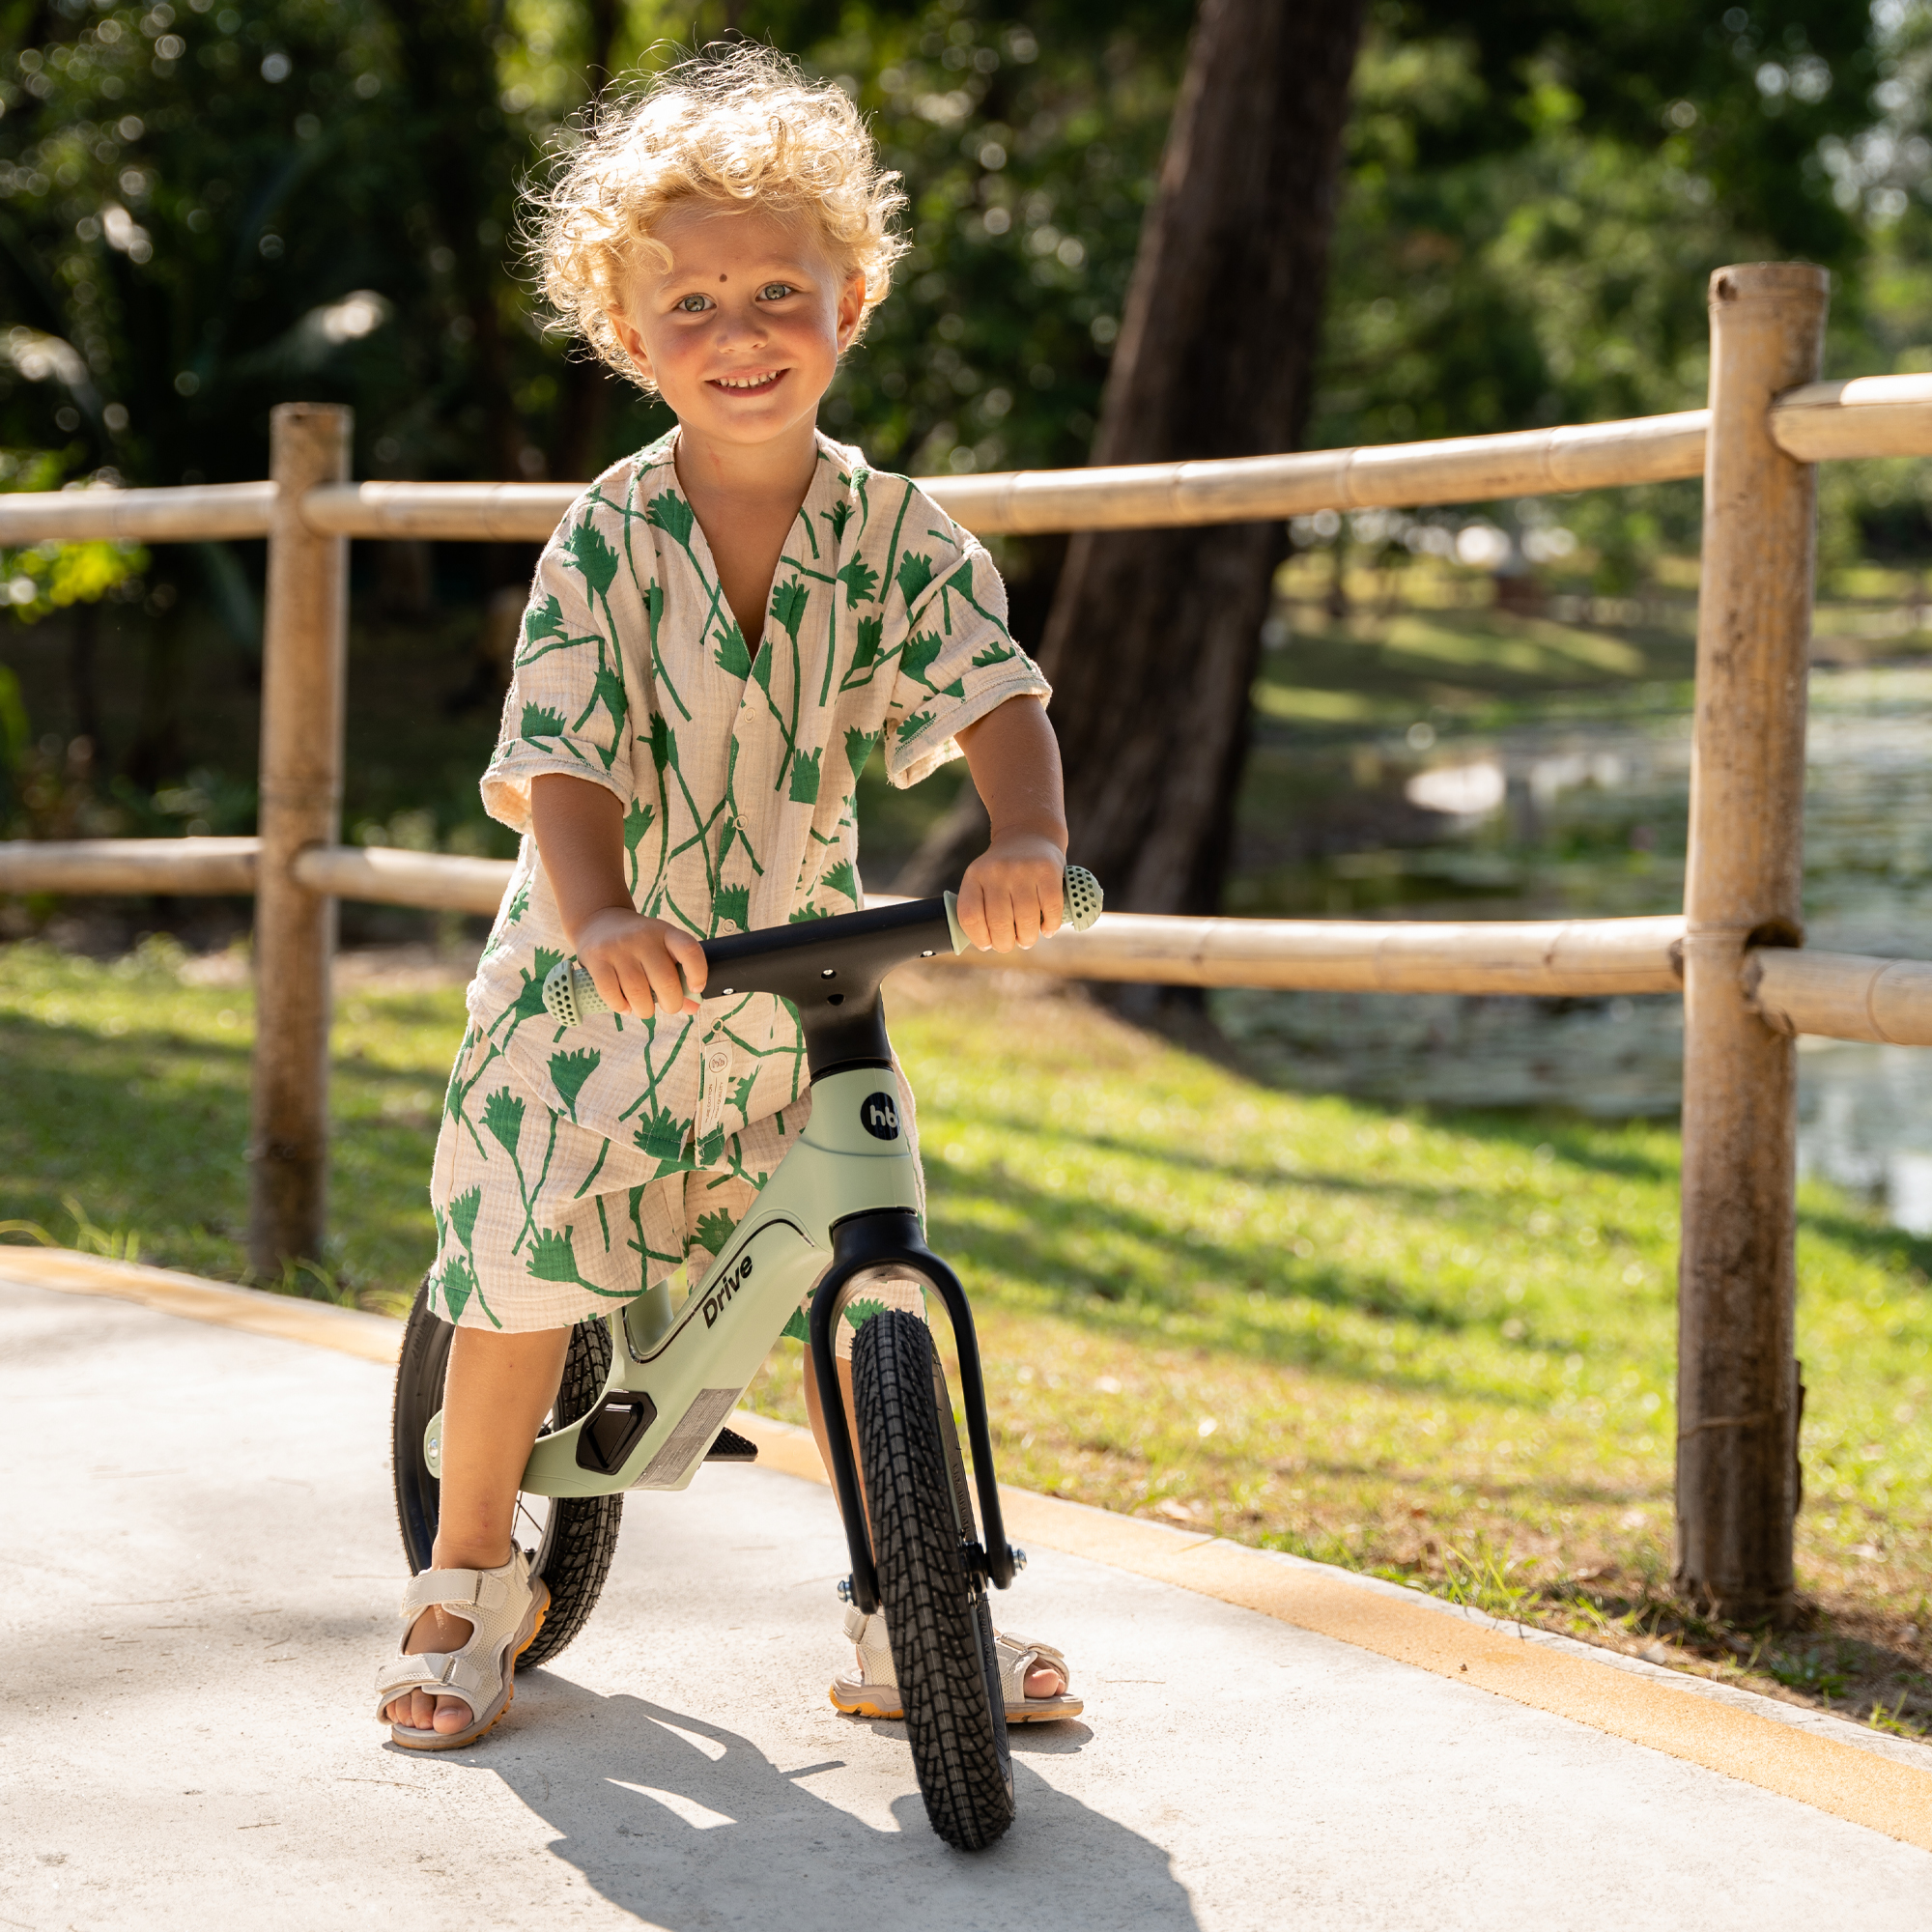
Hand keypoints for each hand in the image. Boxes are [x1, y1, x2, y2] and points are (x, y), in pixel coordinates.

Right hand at [572, 906, 706, 1016]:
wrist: (599, 922)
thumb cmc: (639, 943)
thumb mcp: (662, 949)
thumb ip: (678, 975)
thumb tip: (692, 1008)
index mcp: (665, 932)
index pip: (689, 950)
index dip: (698, 973)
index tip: (695, 988)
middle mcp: (642, 937)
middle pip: (665, 980)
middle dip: (671, 1004)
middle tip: (668, 1006)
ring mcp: (617, 947)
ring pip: (637, 992)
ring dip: (645, 1010)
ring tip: (645, 1009)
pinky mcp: (596, 959)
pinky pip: (611, 993)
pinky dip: (621, 1007)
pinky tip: (625, 1006)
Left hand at [956, 832, 1065, 951]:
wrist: (1029, 832)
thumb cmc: (1005, 868)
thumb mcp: (983, 877)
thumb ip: (980, 905)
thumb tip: (986, 943)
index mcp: (975, 875)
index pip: (970, 916)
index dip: (979, 937)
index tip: (987, 944)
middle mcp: (998, 872)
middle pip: (999, 922)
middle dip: (1005, 944)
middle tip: (1010, 944)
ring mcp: (1024, 870)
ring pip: (1026, 919)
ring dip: (1027, 938)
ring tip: (1027, 940)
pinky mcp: (1048, 871)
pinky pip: (1051, 909)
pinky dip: (1050, 926)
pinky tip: (1047, 929)